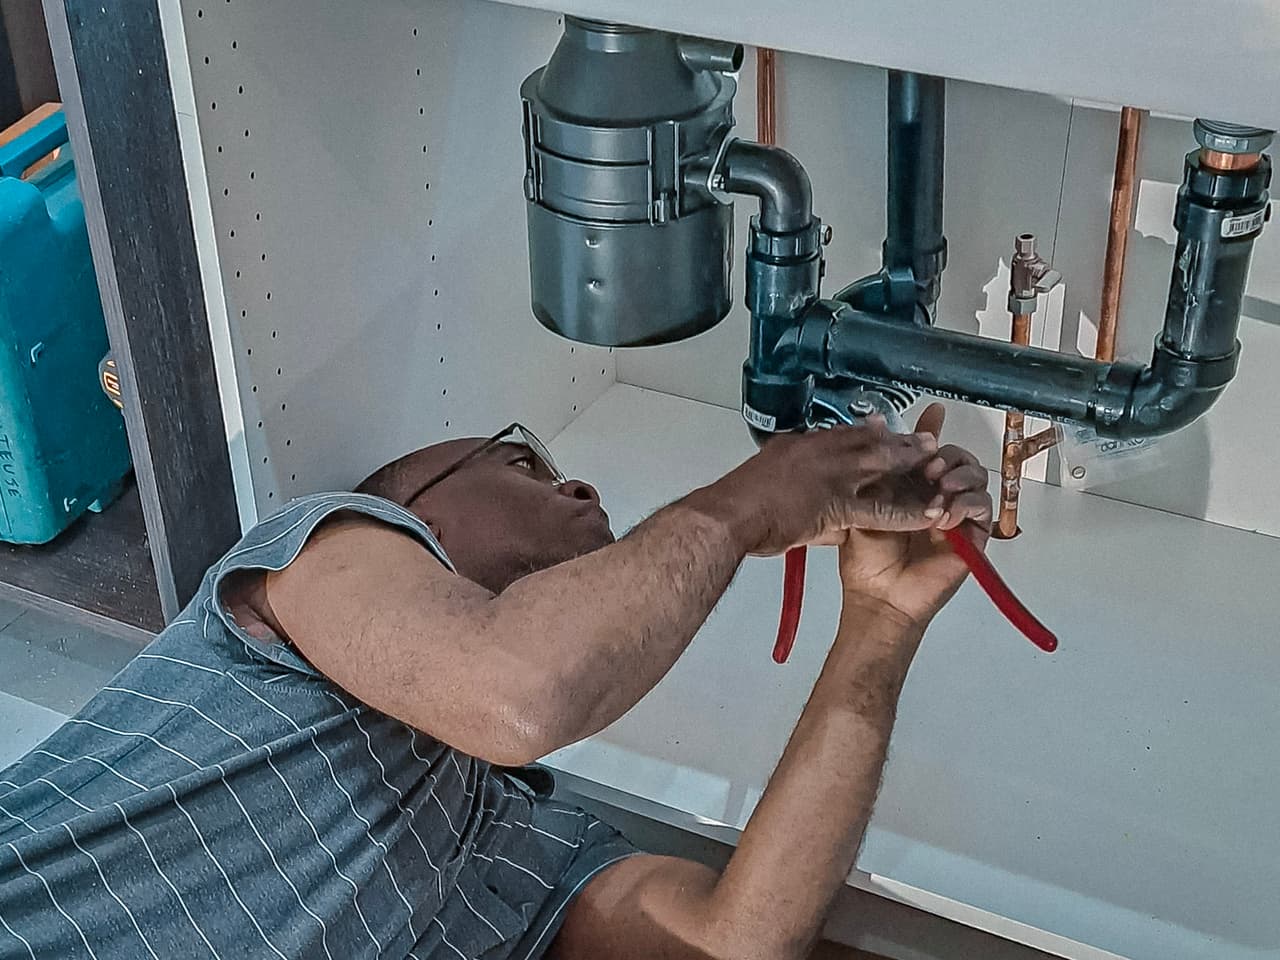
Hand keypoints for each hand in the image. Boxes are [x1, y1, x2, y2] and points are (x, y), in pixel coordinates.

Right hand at [716, 418, 942, 555]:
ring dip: (909, 464)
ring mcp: (829, 477)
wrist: (728, 518)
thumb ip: (792, 487)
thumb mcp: (764, 481)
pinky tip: (928, 513)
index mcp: (797, 446)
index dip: (866, 432)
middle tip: (924, 439)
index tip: (882, 427)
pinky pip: (880, 509)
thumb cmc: (737, 505)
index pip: (840, 434)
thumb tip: (809, 505)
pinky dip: (906, 511)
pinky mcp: (835, 504)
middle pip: (867, 442)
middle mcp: (817, 454)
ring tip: (936, 465)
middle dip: (897, 441)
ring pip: (879, 467)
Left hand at [838, 404, 991, 628]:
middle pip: (957, 459)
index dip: (933, 430)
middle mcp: (936, 495)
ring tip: (939, 488)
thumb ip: (880, 468)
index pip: (929, 451)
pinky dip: (967, 503)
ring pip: (976, 477)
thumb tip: (879, 426)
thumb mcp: (867, 503)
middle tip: (929, 467)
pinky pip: (983, 507)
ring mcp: (956, 514)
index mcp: (911, 485)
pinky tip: (945, 513)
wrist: (877, 593)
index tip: (935, 410)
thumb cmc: (866, 555)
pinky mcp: (973, 534)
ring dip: (959, 476)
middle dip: (946, 455)